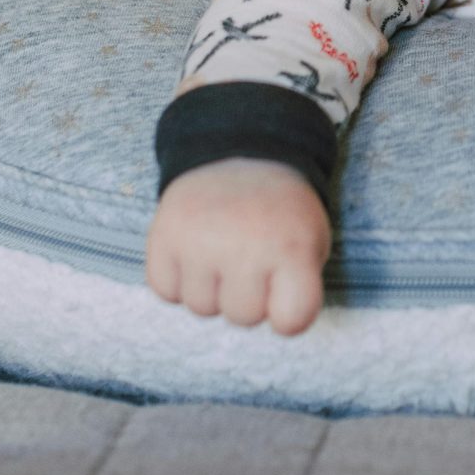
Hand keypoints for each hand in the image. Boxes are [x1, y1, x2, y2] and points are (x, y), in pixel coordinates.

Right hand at [144, 158, 331, 335]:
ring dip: (212, 288)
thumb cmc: (281, 212)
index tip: (287, 288)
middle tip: (253, 258)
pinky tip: (195, 250)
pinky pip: (165, 291)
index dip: (288, 312)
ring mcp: (199, 242)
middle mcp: (244, 246)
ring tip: (224, 249)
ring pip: (201, 308)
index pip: (290, 320)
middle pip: (242, 318)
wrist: (243, 151)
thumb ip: (298, 287)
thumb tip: (270, 322)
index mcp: (291, 247)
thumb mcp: (312, 240)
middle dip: (249, 296)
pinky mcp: (162, 235)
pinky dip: (178, 279)